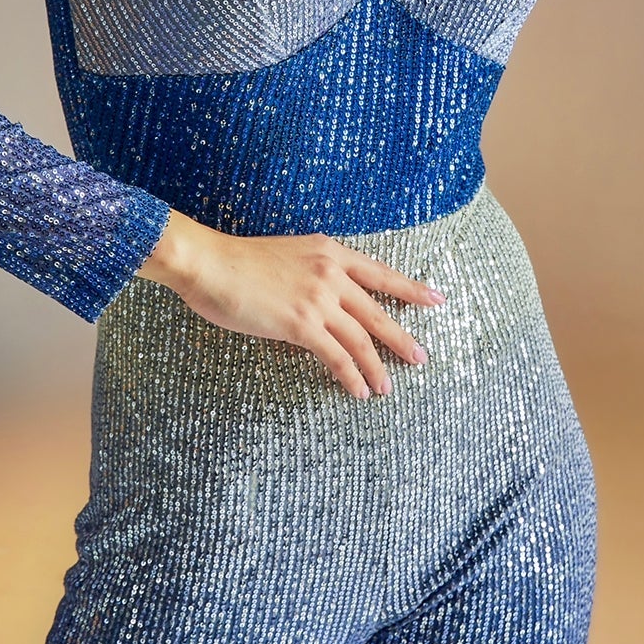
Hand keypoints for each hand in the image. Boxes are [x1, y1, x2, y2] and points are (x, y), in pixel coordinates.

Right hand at [137, 209, 445, 399]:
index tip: (435, 298)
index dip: (410, 288)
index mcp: (329, 252)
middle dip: (401, 337)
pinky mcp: (301, 324)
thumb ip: (312, 272)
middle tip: (420, 356)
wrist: (208, 262)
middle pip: (378, 311)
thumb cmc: (237, 260)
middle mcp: (331, 273)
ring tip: (387, 388)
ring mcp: (318, 299)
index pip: (380, 273)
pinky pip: (336, 356)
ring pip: (362, 338)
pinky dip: (350, 375)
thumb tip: (324, 301)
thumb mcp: (287, 254)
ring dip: (377, 366)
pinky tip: (358, 391)